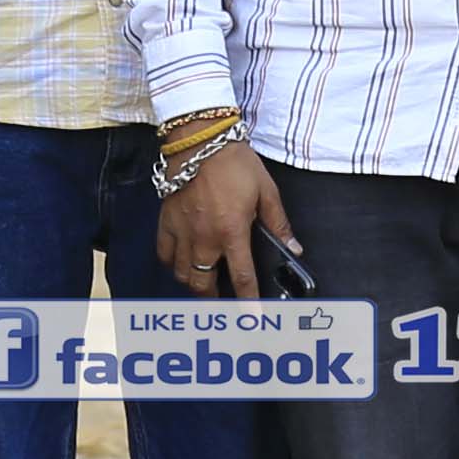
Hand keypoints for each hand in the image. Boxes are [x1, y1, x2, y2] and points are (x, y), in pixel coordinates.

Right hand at [161, 143, 291, 298]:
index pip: (242, 278)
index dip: (248, 302)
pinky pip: (165, 254)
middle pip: (204, 285)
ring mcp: (182, 231)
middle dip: (214, 300)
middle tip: (224, 303)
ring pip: (183, 274)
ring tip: (205, 284)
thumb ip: (279, 223)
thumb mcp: (266, 191)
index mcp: (232, 232)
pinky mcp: (166, 221)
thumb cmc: (234, 162)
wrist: (199, 138)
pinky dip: (173, 264)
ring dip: (194, 284)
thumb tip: (293, 247)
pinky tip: (183, 262)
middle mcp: (204, 238)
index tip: (253, 319)